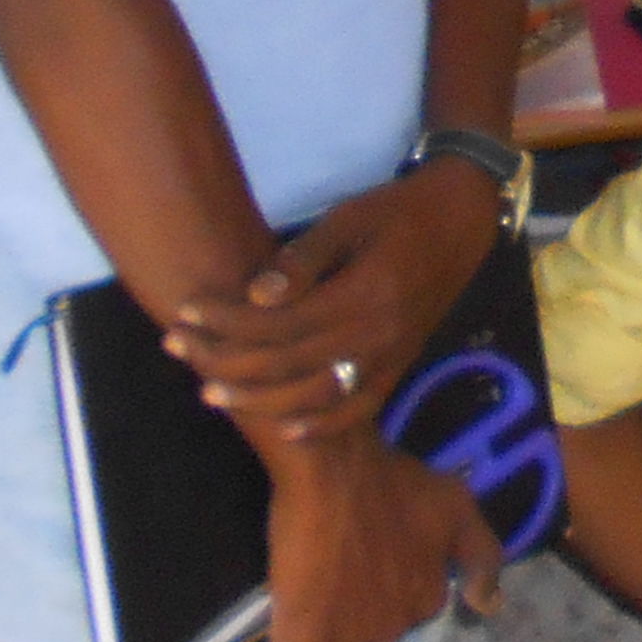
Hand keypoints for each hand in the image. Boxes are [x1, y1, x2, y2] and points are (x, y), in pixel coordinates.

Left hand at [167, 163, 494, 446]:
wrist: (461, 220)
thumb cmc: (397, 211)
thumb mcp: (348, 218)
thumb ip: (303, 260)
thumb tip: (256, 296)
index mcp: (361, 296)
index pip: (277, 325)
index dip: (227, 322)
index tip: (187, 311)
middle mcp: (374, 337)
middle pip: (286, 366)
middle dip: (225, 362)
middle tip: (180, 350)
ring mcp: (389, 358)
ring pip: (314, 397)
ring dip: (258, 401)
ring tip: (213, 394)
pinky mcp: (399, 367)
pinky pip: (358, 409)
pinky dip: (321, 425)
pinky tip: (287, 429)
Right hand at [265, 428, 504, 641]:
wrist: (334, 471)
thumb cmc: (394, 483)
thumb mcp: (455, 507)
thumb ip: (482, 557)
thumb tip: (490, 608)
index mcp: (428, 601)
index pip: (406, 609)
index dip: (386, 582)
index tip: (372, 553)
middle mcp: (394, 631)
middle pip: (368, 631)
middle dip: (356, 607)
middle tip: (338, 564)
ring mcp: (348, 641)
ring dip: (320, 622)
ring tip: (310, 579)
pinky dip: (286, 641)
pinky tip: (285, 608)